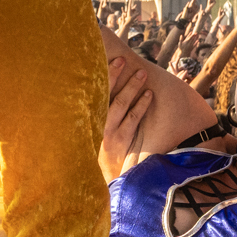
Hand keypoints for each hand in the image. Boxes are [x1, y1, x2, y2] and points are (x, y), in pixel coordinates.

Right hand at [100, 56, 157, 178]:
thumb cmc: (98, 149)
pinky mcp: (120, 141)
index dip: (102, 75)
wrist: (100, 176)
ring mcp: (108, 132)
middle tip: (123, 59)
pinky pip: (132, 119)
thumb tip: (102, 88)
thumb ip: (97, 112)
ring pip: (120, 104)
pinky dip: (141, 105)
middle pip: (105, 94)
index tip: (109, 59)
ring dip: (131, 87)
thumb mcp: (93, 130)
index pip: (93, 91)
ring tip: (142, 73)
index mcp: (88, 116)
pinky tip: (149, 94)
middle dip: (113, 75)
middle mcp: (95, 122)